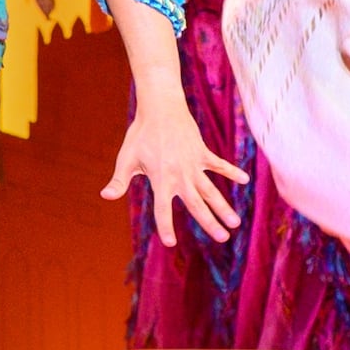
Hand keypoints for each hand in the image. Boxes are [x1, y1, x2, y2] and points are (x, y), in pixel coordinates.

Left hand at [104, 108, 246, 247]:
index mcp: (161, 179)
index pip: (162, 209)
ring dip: (223, 206)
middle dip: (210, 222)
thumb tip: (105, 196)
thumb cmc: (140, 134)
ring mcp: (194, 164)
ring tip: (236, 222)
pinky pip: (219, 164)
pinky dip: (232, 171)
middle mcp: (180, 175)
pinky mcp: (202, 152)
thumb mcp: (127, 158)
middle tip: (223, 238)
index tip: (170, 243)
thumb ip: (119, 180)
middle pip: (197, 204)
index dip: (165, 226)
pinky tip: (245, 180)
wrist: (160, 106)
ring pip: (211, 190)